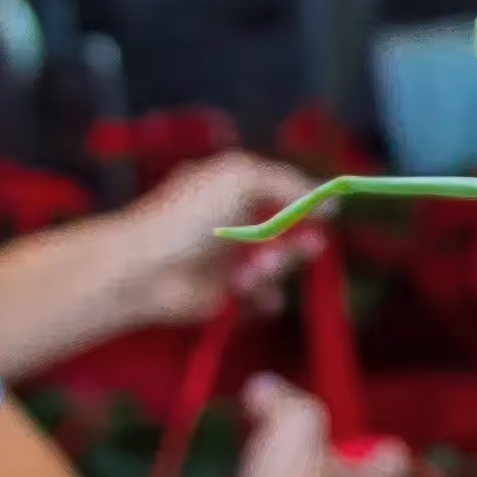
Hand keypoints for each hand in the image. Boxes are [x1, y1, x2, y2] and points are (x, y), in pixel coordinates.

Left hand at [104, 148, 321, 333]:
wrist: (147, 269)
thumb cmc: (188, 216)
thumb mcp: (242, 177)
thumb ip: (288, 184)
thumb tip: (330, 201)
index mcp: (236, 189)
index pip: (285, 193)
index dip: (308, 204)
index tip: (328, 214)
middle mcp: (237, 223)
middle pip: (290, 234)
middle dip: (298, 242)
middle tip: (307, 246)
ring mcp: (234, 261)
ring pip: (281, 267)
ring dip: (277, 268)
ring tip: (251, 272)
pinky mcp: (231, 296)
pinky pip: (267, 299)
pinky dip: (263, 297)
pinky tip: (245, 291)